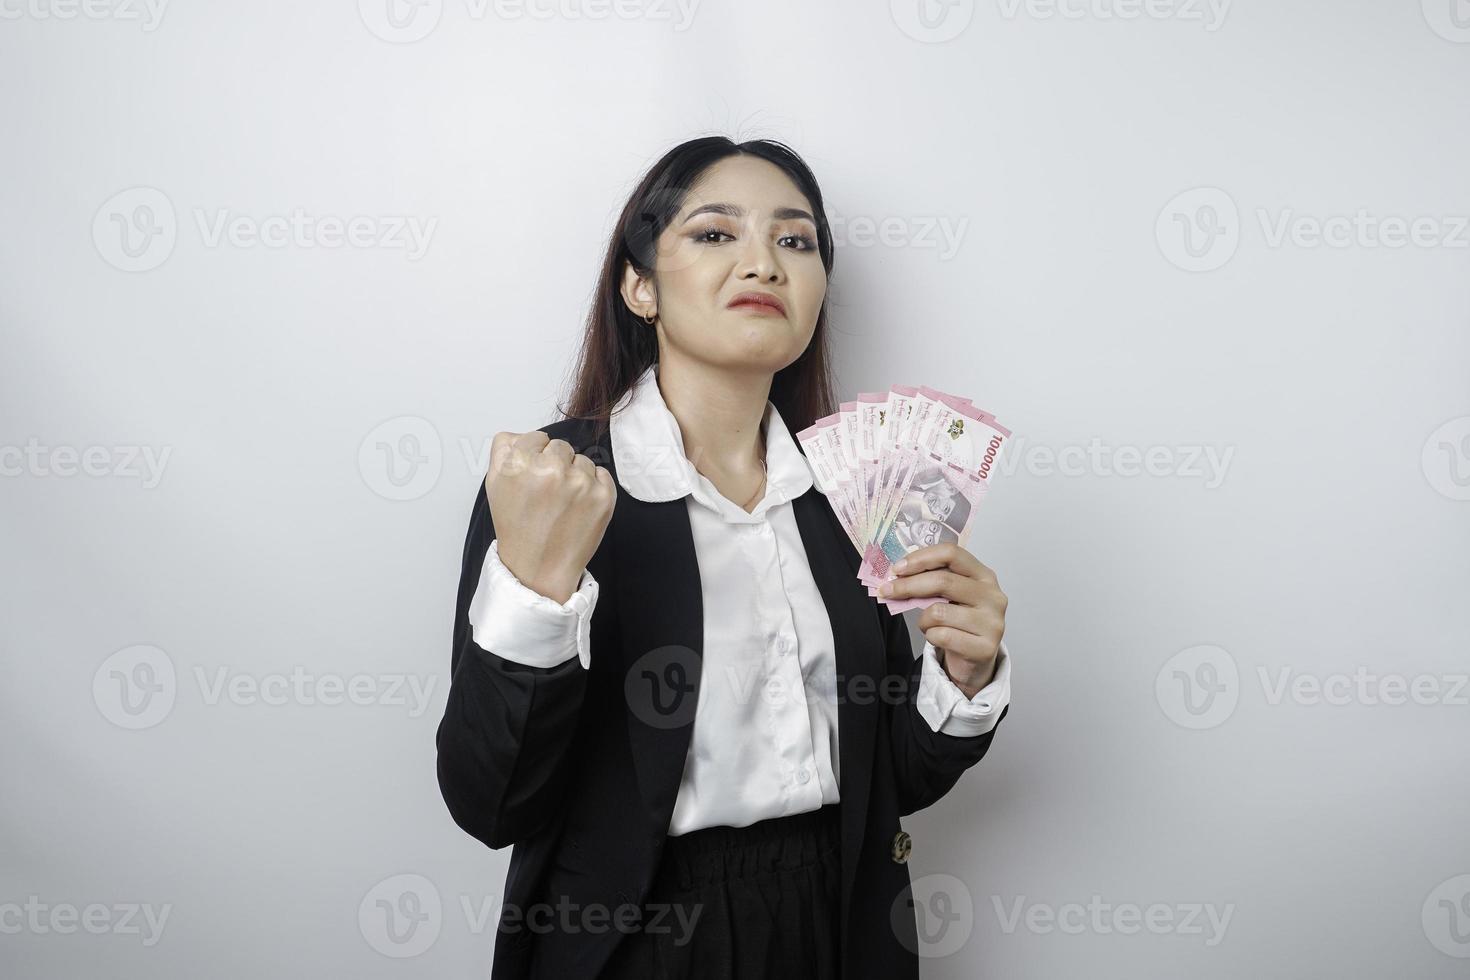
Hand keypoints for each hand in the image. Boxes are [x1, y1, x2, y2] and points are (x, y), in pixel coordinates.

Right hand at [484, 430, 616, 603]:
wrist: (539, 568)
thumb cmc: (518, 528)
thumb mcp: (495, 485)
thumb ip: (504, 449)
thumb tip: (521, 433)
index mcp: (518, 463)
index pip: (536, 437)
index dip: (535, 456)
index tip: (534, 475)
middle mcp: (549, 469)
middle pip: (561, 445)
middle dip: (555, 464)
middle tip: (547, 493)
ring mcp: (579, 482)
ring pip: (582, 459)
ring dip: (575, 476)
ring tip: (561, 503)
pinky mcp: (603, 496)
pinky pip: (602, 473)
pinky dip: (593, 487)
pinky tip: (578, 507)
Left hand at [877, 543, 1005, 698]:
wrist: (975, 658)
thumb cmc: (958, 622)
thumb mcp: (950, 596)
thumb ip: (932, 582)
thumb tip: (896, 575)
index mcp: (984, 575)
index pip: (952, 554)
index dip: (921, 558)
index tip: (897, 568)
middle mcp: (993, 595)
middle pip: (943, 581)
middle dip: (908, 585)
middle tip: (886, 591)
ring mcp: (992, 622)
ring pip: (938, 612)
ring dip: (922, 620)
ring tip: (928, 624)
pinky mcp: (985, 647)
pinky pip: (941, 636)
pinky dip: (931, 637)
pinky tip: (938, 638)